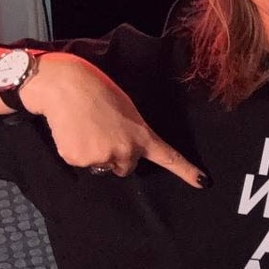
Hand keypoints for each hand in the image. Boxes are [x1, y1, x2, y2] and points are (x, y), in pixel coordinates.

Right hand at [21, 53, 208, 188]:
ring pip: (101, 167)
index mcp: (142, 136)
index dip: (186, 171)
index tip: (203, 182)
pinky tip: (73, 133)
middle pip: (124, 168)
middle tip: (103, 133)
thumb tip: (125, 151)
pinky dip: (76, 152)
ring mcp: (102, 157)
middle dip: (116, 156)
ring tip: (87, 129)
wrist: (66, 87)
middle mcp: (126, 151)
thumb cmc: (98, 92)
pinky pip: (80, 163)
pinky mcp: (79, 160)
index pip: (169, 157)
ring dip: (95, 154)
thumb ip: (131, 134)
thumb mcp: (127, 111)